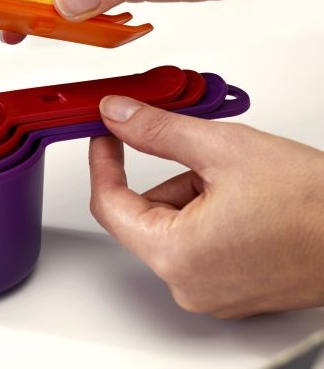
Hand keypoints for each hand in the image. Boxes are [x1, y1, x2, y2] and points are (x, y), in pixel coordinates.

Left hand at [89, 96, 323, 318]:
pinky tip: (248, 202)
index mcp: (175, 255)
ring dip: (195, 192)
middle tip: (205, 152)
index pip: (109, 203)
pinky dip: (209, 214)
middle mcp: (187, 283)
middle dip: (172, 175)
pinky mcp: (230, 290)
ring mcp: (210, 291)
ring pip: (174, 226)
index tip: (106, 135)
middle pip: (147, 214)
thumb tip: (118, 115)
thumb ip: (159, 131)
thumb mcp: (224, 149)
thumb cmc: (316, 206)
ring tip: (243, 182)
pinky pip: (197, 244)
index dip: (104, 162)